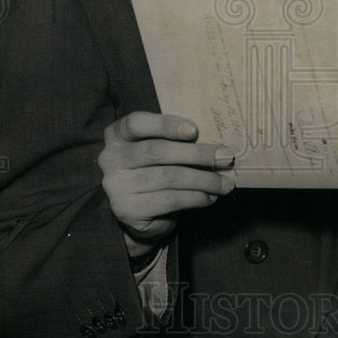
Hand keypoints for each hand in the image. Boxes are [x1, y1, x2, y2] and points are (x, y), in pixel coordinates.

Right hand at [99, 111, 234, 256]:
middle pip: (158, 151)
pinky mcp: (127, 210)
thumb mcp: (160, 149)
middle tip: (226, 157)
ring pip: (169, 177)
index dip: (166, 124)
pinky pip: (170, 200)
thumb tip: (217, 145)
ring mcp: (116, 186)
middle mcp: (111, 159)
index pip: (136, 123)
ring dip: (203, 180)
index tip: (194, 130)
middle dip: (197, 154)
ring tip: (224, 183)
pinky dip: (195, 198)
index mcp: (117, 135)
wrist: (138, 214)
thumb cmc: (155, 171)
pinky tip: (210, 197)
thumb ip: (176, 141)